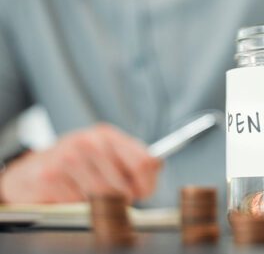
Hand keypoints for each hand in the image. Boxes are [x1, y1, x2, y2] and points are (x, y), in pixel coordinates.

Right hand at [0, 124, 160, 203]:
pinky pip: (78, 206)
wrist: (28, 172)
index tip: (142, 193)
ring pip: (102, 199)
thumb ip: (132, 161)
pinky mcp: (50, 177)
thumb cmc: (73, 165)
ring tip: (87, 195)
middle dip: (121, 200)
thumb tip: (156, 167)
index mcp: (107, 135)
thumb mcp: (104, 154)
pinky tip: (68, 195)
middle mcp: (89, 142)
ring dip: (98, 205)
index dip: (147, 184)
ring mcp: (68, 158)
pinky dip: (76, 207)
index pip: (144, 162)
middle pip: (124, 187)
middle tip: (111, 199)